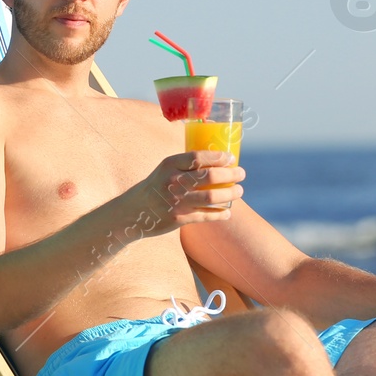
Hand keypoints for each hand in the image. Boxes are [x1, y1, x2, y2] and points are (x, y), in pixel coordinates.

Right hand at [122, 151, 244, 235]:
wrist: (135, 211)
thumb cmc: (157, 186)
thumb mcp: (166, 169)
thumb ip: (187, 164)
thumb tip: (220, 159)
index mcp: (170, 164)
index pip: (198, 157)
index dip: (218, 157)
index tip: (231, 158)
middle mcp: (173, 181)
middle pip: (210, 177)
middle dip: (231, 175)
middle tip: (241, 174)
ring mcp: (176, 201)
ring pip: (211, 197)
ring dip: (230, 194)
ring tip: (239, 191)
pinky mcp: (179, 218)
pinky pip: (206, 216)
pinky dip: (220, 214)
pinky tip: (228, 213)